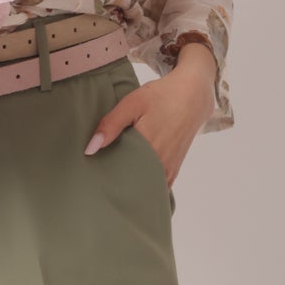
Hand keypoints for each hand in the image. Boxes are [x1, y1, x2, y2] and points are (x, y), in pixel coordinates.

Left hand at [82, 41, 217, 187]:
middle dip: (115, 183)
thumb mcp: (133, 103)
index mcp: (147, 147)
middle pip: (130, 183)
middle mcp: (159, 163)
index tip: (93, 174)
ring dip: (130, 186)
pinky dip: (144, 186)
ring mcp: (168, 169)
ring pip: (144, 187)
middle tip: (100, 178)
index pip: (118, 172)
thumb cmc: (162, 96)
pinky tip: (133, 181)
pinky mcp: (173, 170)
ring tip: (114, 180)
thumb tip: (90, 149)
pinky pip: (156, 186)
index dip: (104, 175)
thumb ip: (111, 125)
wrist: (194, 96)